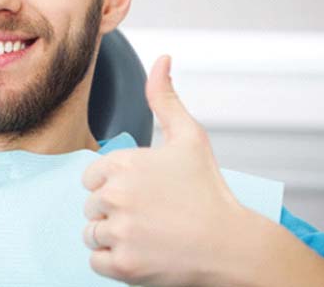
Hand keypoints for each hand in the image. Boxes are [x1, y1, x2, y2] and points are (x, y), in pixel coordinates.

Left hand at [81, 55, 247, 286]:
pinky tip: (141, 251)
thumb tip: (162, 59)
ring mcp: (119, 231)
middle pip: (91, 205)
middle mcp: (115, 195)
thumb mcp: (189, 135)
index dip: (114, 185)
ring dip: (112, 234)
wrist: (232, 244)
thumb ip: (165, 97)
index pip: (91, 177)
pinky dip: (114, 260)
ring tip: (146, 233)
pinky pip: (96, 260)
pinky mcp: (122, 265)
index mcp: (123, 163)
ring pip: (92, 232)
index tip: (141, 192)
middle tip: (149, 214)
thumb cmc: (209, 190)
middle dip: (113, 210)